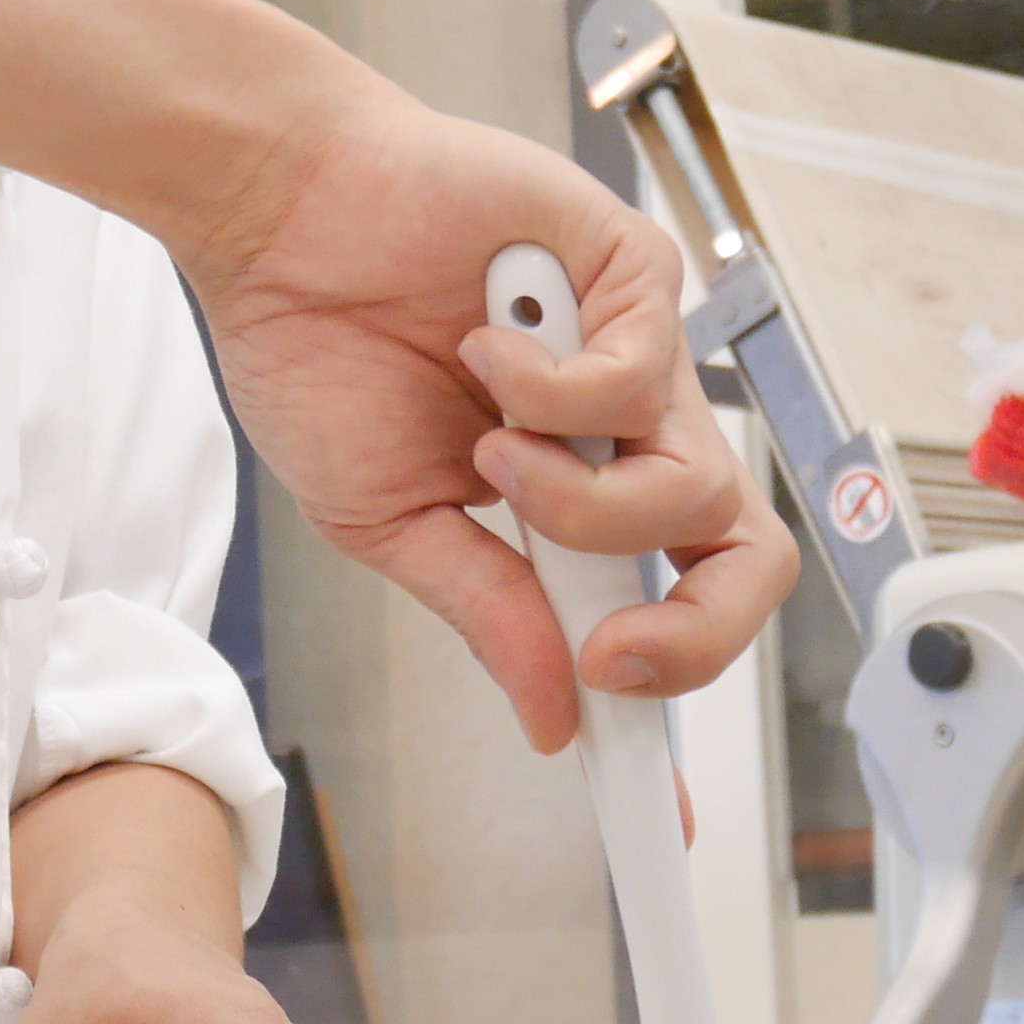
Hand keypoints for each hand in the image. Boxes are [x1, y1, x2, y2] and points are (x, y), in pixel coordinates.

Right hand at [178, 89, 797, 752]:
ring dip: (583, 503)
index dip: (674, 699)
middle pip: (746, 557)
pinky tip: (489, 351)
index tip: (656, 803)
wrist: (278, 219)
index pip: (662, 609)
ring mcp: (636, 354)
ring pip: (699, 486)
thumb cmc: (319, 348)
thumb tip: (551, 717)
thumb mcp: (388, 521)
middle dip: (694, 633)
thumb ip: (483, 610)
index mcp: (567, 499)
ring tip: (493, 451)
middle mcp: (622, 433)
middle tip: (607, 652)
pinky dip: (560, 391)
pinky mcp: (634, 277)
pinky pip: (646, 377)